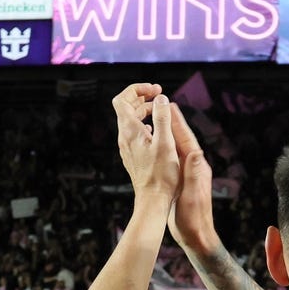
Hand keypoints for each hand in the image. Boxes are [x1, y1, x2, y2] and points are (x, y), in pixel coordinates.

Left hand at [112, 83, 177, 199]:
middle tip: (160, 96)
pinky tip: (157, 131)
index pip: (123, 99)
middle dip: (143, 98)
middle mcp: (125, 137)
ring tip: (161, 112)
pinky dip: (145, 125)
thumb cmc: (161, 175)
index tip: (155, 90)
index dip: (137, 89)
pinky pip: (135, 134)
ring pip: (131, 121)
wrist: (152, 200)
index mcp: (130, 131)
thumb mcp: (165, 143)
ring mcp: (127, 147)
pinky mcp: (133, 156)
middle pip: (126, 108)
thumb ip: (162, 118)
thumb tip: (161, 98)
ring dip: (145, 111)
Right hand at [167, 103, 219, 256]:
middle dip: (172, 123)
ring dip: (167, 134)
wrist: (196, 237)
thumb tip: (197, 153)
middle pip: (181, 140)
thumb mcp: (192, 197)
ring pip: (176, 149)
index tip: (170, 106)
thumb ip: (195, 175)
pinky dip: (164, 150)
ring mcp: (188, 174)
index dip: (178, 123)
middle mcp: (195, 168)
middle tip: (162, 105)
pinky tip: (156, 147)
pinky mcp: (182, 182)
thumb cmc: (194, 219)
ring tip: (157, 121)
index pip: (187, 140)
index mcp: (197, 168)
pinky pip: (172, 160)